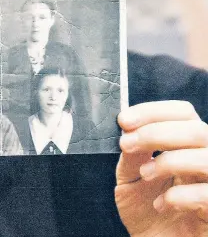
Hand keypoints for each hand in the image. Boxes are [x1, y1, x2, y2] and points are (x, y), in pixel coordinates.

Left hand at [116, 101, 207, 235]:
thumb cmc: (144, 212)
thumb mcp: (129, 178)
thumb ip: (131, 154)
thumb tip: (129, 129)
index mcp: (185, 146)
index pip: (183, 113)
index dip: (153, 111)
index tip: (124, 121)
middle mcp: (204, 160)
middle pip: (197, 129)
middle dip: (156, 132)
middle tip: (126, 144)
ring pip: (206, 156)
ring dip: (169, 161)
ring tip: (145, 174)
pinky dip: (181, 195)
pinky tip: (163, 203)